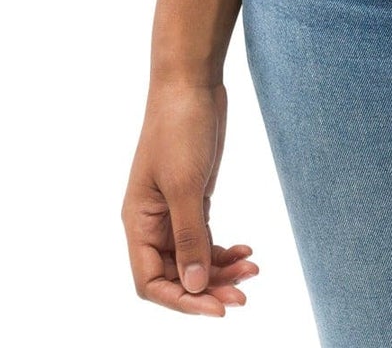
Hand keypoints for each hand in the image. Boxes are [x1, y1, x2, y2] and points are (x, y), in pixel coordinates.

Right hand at [121, 78, 259, 314]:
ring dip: (221, 270)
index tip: (216, 309)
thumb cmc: (179, 128)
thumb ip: (188, 237)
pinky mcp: (195, 197)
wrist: (191, 83)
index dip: (181, 300)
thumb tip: (195, 286)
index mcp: (138, 221)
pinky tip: (246, 251)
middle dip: (208, 289)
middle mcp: (153, 222)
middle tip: (243, 298)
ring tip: (252, 271)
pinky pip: (206, 238)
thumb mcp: (185, 185)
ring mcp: (174, 210)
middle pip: (176, 275)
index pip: (151, 281)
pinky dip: (225, 249)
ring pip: (195, 258)